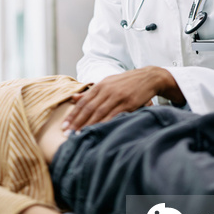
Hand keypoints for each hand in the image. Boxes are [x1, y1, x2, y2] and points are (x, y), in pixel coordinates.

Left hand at [63, 67, 185, 132]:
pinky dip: (105, 123)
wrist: (148, 77)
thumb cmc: (126, 83)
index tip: (64, 126)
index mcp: (100, 85)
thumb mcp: (107, 83)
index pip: (83, 102)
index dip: (73, 115)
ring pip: (99, 112)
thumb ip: (90, 92)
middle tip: (68, 134)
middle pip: (88, 108)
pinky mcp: (128, 102)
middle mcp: (107, 90)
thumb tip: (73, 98)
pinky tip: (98, 131)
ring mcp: (117, 96)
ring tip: (79, 135)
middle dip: (77, 122)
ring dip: (88, 125)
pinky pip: (114, 115)